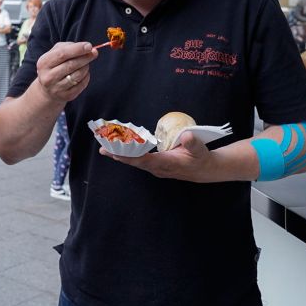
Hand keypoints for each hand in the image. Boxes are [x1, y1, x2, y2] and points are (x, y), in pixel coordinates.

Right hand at [35, 41, 96, 101]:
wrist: (48, 89)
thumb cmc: (55, 65)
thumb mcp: (55, 53)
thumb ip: (69, 46)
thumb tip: (87, 47)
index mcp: (44, 63)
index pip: (62, 54)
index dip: (77, 49)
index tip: (89, 46)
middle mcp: (48, 77)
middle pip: (71, 65)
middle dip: (85, 57)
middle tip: (94, 52)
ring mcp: (57, 88)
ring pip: (78, 75)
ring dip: (86, 67)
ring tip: (86, 63)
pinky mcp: (66, 96)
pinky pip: (82, 84)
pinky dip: (86, 76)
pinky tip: (84, 73)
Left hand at [98, 131, 216, 182]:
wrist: (203, 170)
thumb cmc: (201, 158)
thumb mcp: (200, 150)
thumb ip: (193, 143)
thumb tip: (186, 136)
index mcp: (166, 163)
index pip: (144, 160)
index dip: (131, 156)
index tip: (117, 152)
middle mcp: (157, 168)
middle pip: (134, 162)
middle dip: (118, 155)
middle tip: (102, 149)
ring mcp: (155, 167)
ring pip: (134, 161)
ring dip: (120, 154)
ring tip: (105, 147)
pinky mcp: (154, 164)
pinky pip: (138, 159)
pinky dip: (128, 153)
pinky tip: (119, 147)